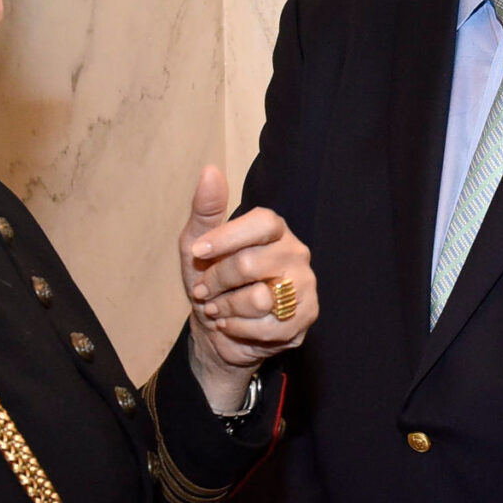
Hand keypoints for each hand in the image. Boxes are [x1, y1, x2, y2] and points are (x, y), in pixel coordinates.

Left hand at [180, 165, 316, 412]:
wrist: (220, 331)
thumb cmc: (211, 283)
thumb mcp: (197, 246)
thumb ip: (206, 211)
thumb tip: (210, 170)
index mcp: (273, 229)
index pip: (261, 222)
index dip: (226, 238)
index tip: (199, 252)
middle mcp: (295, 252)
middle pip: (249, 265)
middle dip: (215, 282)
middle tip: (203, 291)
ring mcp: (305, 285)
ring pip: (258, 299)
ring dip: (226, 309)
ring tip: (219, 310)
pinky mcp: (305, 316)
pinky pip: (267, 327)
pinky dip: (239, 330)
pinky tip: (235, 326)